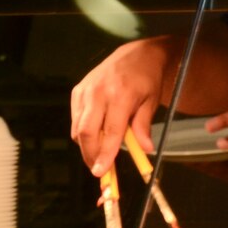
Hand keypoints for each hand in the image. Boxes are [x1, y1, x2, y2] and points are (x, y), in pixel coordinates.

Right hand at [70, 38, 172, 175]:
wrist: (136, 54)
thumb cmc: (147, 80)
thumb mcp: (151, 102)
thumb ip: (144, 126)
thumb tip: (145, 151)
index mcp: (121, 95)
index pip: (110, 131)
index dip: (105, 154)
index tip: (101, 172)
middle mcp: (99, 92)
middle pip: (86, 132)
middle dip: (90, 155)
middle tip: (98, 170)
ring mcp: (85, 90)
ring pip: (77, 128)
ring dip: (86, 146)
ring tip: (99, 153)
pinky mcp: (77, 90)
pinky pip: (75, 119)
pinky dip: (82, 132)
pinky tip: (95, 133)